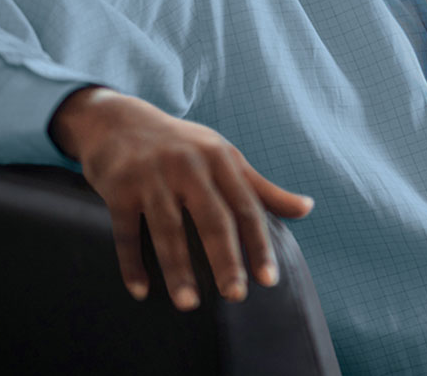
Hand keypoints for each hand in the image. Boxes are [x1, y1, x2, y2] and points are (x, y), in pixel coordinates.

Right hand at [49, 87, 313, 309]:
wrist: (121, 122)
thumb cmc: (184, 147)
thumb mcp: (225, 158)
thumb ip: (262, 188)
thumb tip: (307, 209)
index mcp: (220, 158)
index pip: (246, 206)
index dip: (259, 243)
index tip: (269, 280)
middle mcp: (188, 164)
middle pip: (211, 218)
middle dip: (225, 259)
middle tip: (236, 295)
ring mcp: (152, 175)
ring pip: (168, 229)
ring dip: (178, 270)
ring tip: (189, 304)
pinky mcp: (119, 186)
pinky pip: (126, 232)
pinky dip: (132, 264)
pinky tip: (141, 291)